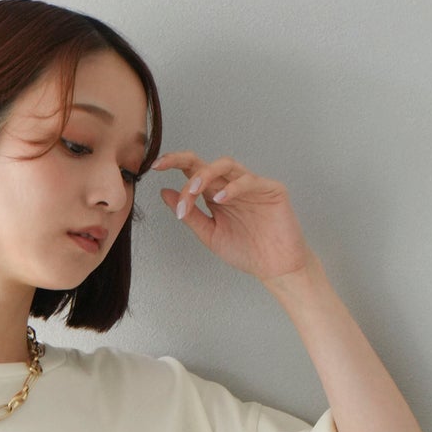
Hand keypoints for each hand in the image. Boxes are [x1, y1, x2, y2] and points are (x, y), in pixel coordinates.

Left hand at [151, 151, 316, 284]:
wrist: (276, 268)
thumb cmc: (247, 252)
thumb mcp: (210, 234)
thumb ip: (190, 214)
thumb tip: (165, 193)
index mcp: (216, 195)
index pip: (193, 172)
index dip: (174, 164)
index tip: (155, 167)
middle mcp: (231, 186)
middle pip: (206, 163)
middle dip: (184, 163)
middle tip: (166, 170)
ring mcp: (251, 185)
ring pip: (226, 165)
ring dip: (205, 175)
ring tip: (193, 191)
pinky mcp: (271, 189)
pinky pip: (249, 181)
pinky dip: (233, 188)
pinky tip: (221, 199)